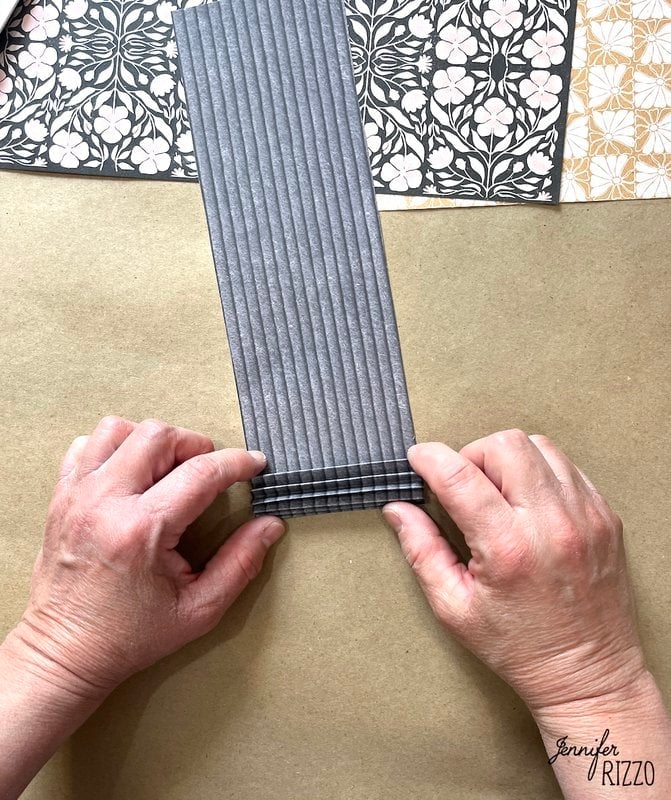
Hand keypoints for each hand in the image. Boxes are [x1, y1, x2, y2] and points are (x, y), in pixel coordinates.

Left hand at [5, 416, 283, 698]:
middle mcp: (105, 503)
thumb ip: (241, 563)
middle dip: (195, 444)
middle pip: (158, 436)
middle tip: (210, 470)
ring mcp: (77, 495)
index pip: (201, 473)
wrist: (63, 653)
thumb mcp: (199, 609)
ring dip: (153, 440)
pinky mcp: (61, 497)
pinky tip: (132, 472)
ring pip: (119, 429)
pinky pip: (87, 445)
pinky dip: (115, 447)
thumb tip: (270, 526)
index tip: (255, 464)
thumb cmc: (129, 636)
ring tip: (169, 467)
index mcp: (141, 531)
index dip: (237, 462)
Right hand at [383, 431, 643, 713]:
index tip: (417, 459)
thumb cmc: (520, 647)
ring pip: (538, 445)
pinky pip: (566, 466)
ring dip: (507, 459)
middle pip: (504, 445)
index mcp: (508, 548)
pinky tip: (528, 502)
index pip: (460, 475)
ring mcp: (586, 515)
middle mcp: (552, 523)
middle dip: (471, 454)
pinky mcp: (605, 516)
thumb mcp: (454, 607)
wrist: (589, 674)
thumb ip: (422, 550)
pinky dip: (539, 472)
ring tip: (497, 493)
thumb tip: (398, 508)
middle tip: (463, 485)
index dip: (429, 458)